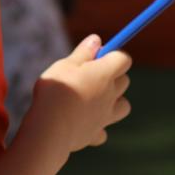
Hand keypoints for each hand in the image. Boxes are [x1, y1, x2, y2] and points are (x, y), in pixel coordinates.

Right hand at [31, 35, 131, 152]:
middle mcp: (110, 95)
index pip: (123, 59)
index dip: (112, 54)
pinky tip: (82, 123)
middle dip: (112, 75)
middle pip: (124, 81)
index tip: (96, 54)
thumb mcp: (65, 64)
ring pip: (123, 106)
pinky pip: (103, 130)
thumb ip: (82, 53)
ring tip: (92, 99)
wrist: (50, 128)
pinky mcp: (96, 135)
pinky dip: (97, 126)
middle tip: (89, 74)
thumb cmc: (56, 90)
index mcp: (105, 74)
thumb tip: (97, 40)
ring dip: (113, 101)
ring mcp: (106, 117)